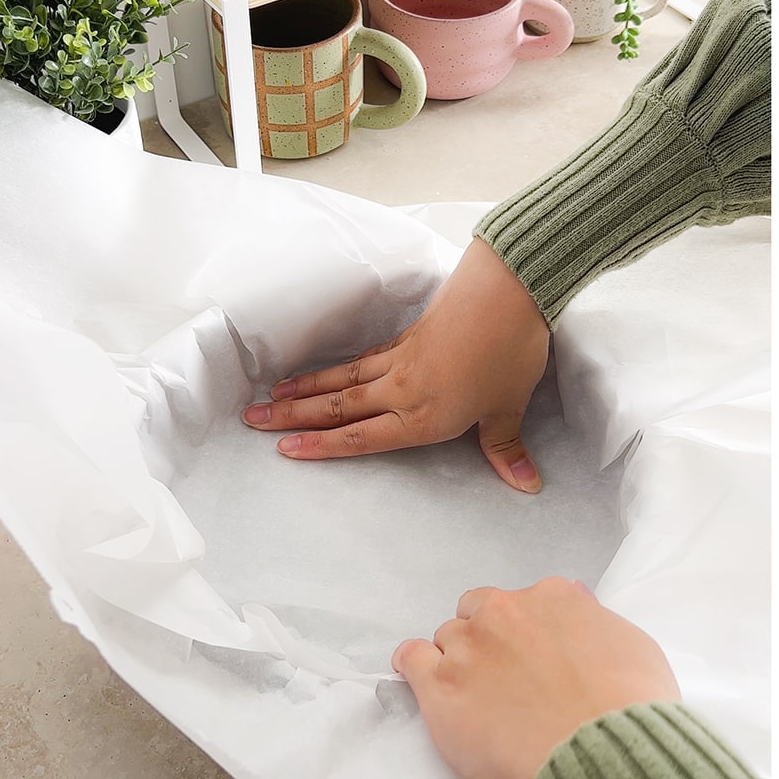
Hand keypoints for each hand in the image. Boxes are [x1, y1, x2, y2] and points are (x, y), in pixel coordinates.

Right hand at [241, 238, 550, 491]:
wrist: (508, 292)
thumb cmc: (511, 354)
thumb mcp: (509, 408)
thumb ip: (506, 449)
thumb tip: (527, 486)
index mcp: (424, 417)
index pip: (362, 437)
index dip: (322, 446)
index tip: (284, 449)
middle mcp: (402, 390)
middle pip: (339, 406)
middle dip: (293, 417)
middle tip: (251, 421)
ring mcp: (402, 361)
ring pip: (343, 379)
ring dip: (305, 389)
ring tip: (270, 396)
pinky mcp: (409, 337)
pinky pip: (363, 358)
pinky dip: (338, 367)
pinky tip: (323, 372)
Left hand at [391, 578, 679, 778]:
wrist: (605, 758)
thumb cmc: (630, 709)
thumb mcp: (635, 648)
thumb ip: (598, 625)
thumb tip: (583, 615)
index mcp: (556, 597)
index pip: (528, 602)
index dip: (531, 634)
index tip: (537, 660)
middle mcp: (507, 612)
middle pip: (480, 614)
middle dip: (490, 642)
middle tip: (507, 682)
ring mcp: (469, 647)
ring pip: (447, 639)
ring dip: (459, 662)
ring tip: (476, 701)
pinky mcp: (441, 687)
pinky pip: (410, 659)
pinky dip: (416, 668)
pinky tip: (428, 685)